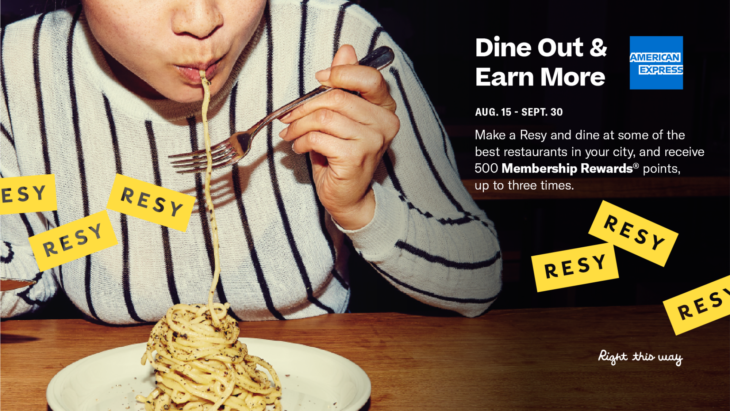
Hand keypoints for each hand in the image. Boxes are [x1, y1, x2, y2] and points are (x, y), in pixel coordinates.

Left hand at [279, 45, 399, 229]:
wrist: (346, 196)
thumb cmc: (341, 155)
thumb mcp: (341, 116)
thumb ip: (344, 84)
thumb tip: (345, 51)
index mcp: (384, 108)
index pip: (368, 78)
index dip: (340, 74)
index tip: (319, 80)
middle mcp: (384, 123)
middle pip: (338, 98)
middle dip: (305, 106)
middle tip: (289, 116)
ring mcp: (372, 141)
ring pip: (324, 117)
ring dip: (299, 125)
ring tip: (291, 134)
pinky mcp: (355, 158)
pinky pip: (319, 138)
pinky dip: (301, 141)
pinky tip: (299, 147)